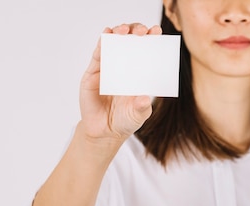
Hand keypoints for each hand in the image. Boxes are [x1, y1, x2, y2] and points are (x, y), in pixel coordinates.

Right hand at [78, 23, 161, 144]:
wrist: (104, 132)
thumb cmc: (125, 121)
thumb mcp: (138, 115)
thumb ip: (142, 107)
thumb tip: (145, 98)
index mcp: (139, 72)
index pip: (146, 50)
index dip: (151, 38)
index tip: (156, 32)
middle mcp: (124, 66)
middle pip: (130, 40)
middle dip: (135, 30)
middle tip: (140, 32)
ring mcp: (108, 67)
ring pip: (114, 42)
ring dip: (118, 31)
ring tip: (124, 30)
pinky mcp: (93, 72)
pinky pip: (98, 53)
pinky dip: (102, 42)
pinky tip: (107, 35)